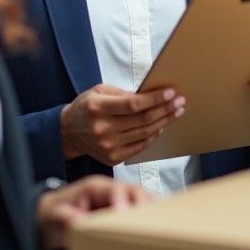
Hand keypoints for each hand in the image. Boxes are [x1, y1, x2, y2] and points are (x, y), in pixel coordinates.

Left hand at [35, 175, 151, 249]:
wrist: (52, 217)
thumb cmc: (54, 214)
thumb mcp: (54, 215)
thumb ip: (64, 216)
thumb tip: (76, 220)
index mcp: (95, 187)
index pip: (115, 188)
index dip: (123, 199)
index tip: (125, 213)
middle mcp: (110, 191)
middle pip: (135, 190)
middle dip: (144, 202)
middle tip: (150, 218)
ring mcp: (118, 200)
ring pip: (141, 199)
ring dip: (149, 209)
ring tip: (158, 223)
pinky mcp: (121, 211)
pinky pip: (138, 210)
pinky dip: (147, 216)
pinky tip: (152, 226)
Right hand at [60, 83, 184, 165]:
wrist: (69, 132)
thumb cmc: (87, 107)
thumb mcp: (99, 92)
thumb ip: (123, 93)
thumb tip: (150, 95)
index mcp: (98, 108)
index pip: (133, 104)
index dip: (154, 99)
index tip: (171, 93)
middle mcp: (102, 129)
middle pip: (143, 120)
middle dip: (166, 109)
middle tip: (180, 102)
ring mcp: (108, 146)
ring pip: (145, 133)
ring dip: (165, 122)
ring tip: (176, 112)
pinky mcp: (113, 158)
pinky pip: (140, 146)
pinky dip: (154, 136)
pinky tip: (162, 126)